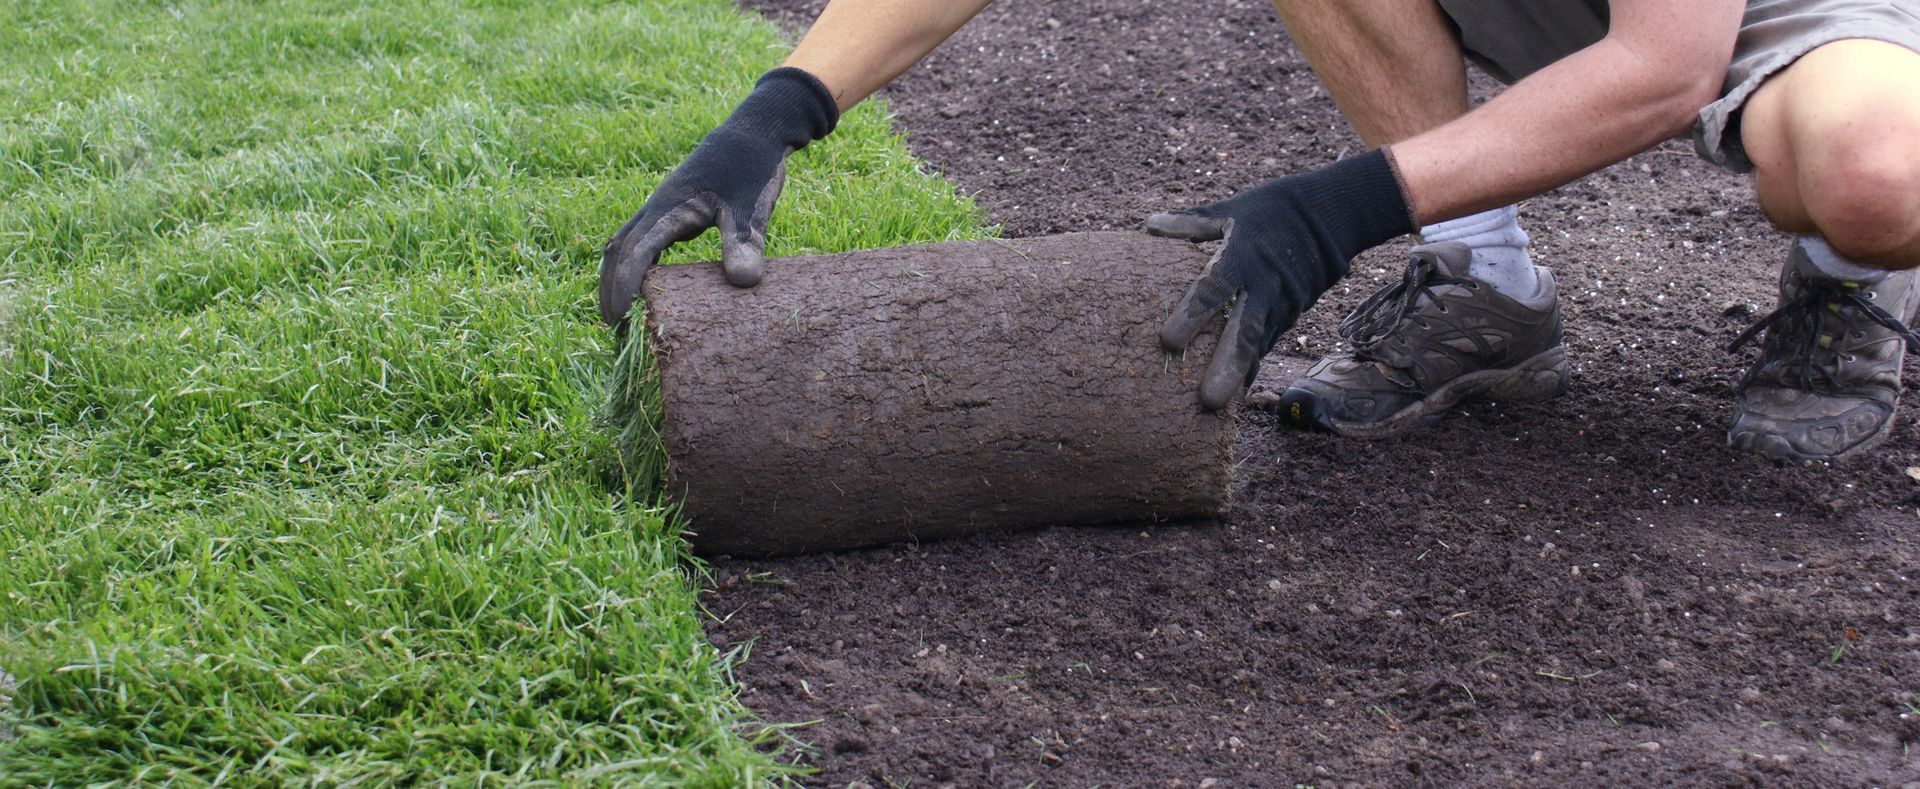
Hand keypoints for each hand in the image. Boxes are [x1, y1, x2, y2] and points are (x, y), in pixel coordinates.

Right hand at [599, 68, 838, 325]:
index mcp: (669, 208)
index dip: (624, 286)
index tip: (619, 319)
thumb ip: (744, 243)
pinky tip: (645, 285)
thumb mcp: (752, 209)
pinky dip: (635, 263)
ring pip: (626, 243)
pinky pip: (642, 238)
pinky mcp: (673, 209)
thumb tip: (742, 284)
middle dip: (611, 287)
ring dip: (618, 275)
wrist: (755, 133)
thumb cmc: (752, 169)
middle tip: (611, 327)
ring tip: (618, 313)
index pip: (635, 253)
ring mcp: (662, 207)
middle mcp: (657, 208)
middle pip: (620, 250)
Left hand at [1147, 149, 1415, 410]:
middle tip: (1206, 399)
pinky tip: (1234, 399)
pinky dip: (1250, 370)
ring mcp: (1280, 305)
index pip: (1214, 288)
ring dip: (1239, 376)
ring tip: (1217, 410)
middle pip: (1243, 330)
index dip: (1192, 314)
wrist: (1329, 218)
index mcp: (1242, 256)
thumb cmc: (1268, 212)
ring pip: (1258, 346)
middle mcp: (1264, 286)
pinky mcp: (1289, 316)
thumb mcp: (1230, 211)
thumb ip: (1189, 224)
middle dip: (1225, 365)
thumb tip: (1148, 224)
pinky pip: (1266, 347)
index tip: (1167, 342)